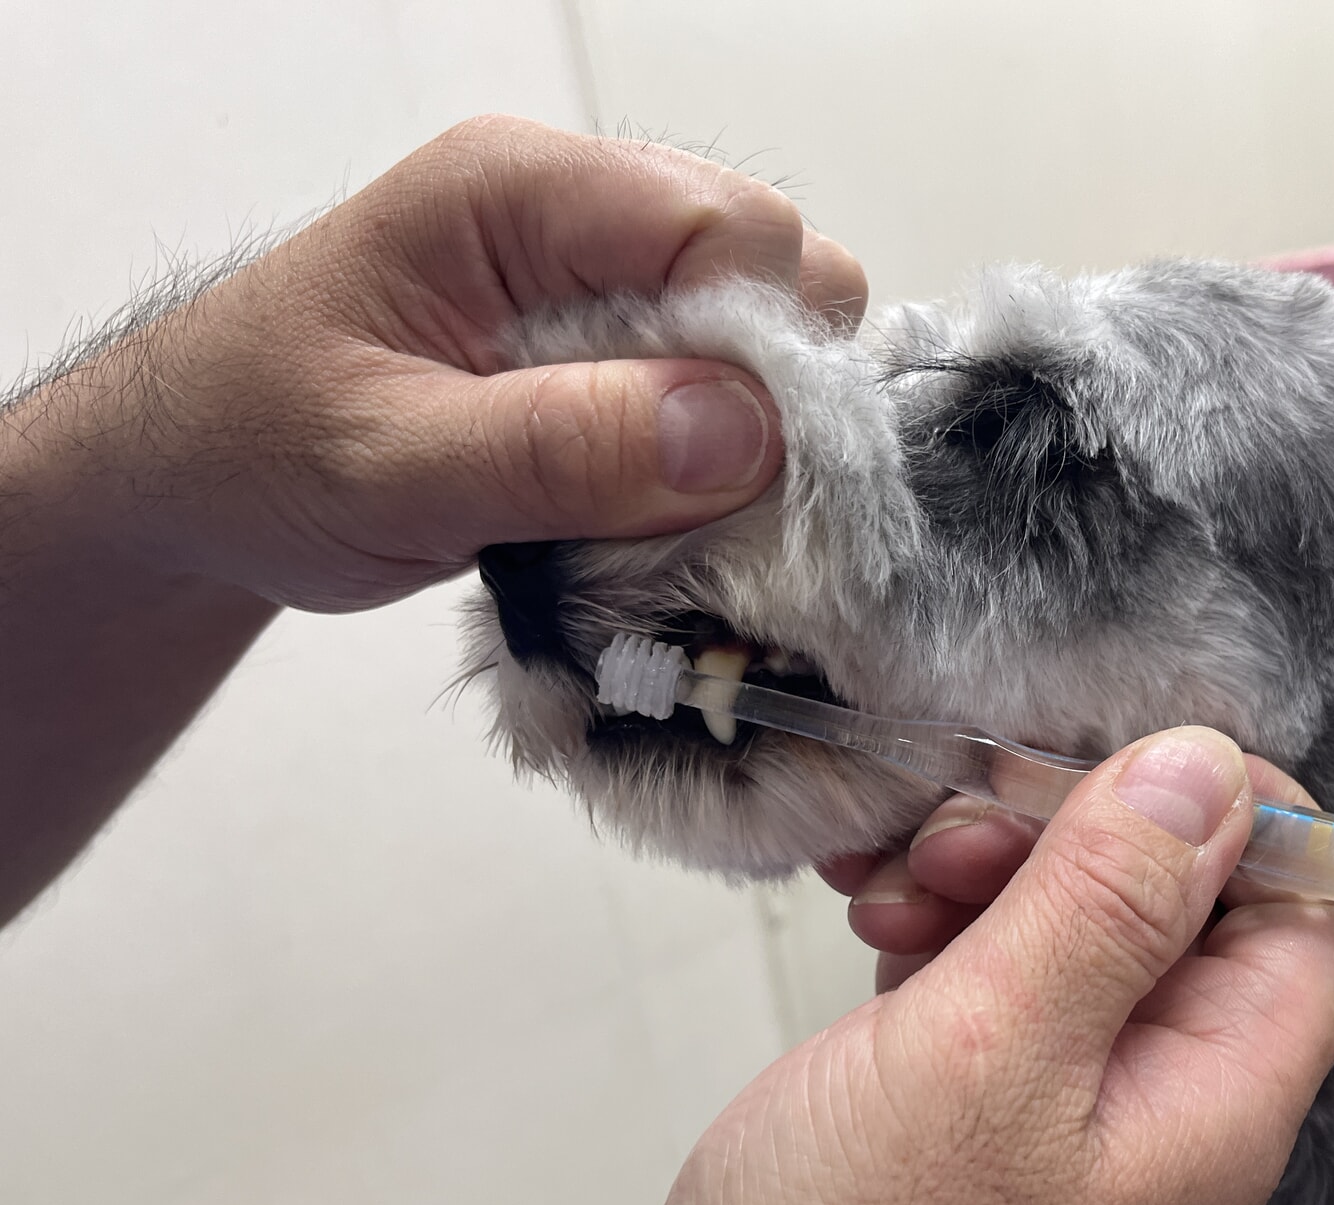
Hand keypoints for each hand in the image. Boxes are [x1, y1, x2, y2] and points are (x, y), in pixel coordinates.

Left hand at [0, 114, 863, 922]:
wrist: (192, 481)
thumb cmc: (250, 451)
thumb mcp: (389, 466)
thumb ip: (560, 447)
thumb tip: (745, 435)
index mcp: (519, 190)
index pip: (731, 228)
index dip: (765, 352)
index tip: (732, 474)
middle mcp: (579, 212)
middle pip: (775, 271)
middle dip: (770, 399)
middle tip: (693, 506)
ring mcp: (601, 279)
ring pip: (765, 338)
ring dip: (744, 443)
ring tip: (655, 519)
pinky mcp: (610, 349)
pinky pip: (724, 394)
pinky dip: (713, 468)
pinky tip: (645, 518)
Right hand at [607, 729, 1333, 1204]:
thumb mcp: (985, 1057)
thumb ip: (1104, 906)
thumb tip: (1207, 769)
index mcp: (1216, 1094)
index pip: (1315, 906)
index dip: (1236, 811)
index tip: (1110, 759)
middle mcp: (1167, 1091)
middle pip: (1185, 895)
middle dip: (1075, 832)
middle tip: (959, 838)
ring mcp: (1075, 1094)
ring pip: (1082, 916)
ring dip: (989, 869)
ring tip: (889, 893)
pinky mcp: (992, 1094)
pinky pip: (1007, 962)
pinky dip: (944, 920)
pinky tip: (874, 923)